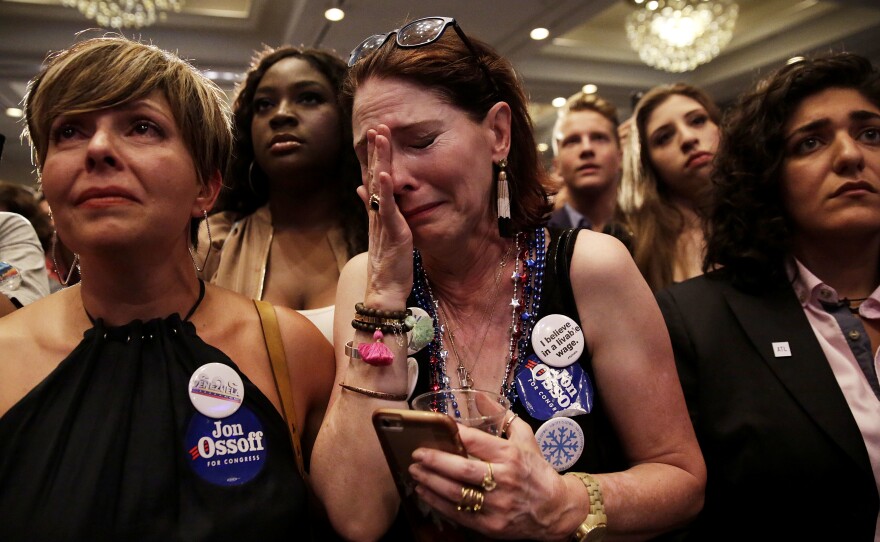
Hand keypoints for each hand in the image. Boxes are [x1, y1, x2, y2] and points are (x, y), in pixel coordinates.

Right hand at [359, 124, 412, 307]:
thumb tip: (361, 188)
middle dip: (375, 150)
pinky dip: (385, 189)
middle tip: (376, 126)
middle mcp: (377, 213)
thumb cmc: (387, 263)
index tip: (377, 134)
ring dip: (379, 161)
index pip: (375, 178)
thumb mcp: (382, 231)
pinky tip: (384, 173)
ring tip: (379, 138)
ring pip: (379, 186)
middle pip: (374, 175)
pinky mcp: (392, 231)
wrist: (385, 289)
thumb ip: (373, 208)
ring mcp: (382, 221)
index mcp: (377, 212)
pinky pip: (387, 208)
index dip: (375, 156)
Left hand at [409, 415, 573, 539]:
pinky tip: (425, 492)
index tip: (434, 429)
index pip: (475, 441)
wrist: (556, 510)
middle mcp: (504, 479)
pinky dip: (438, 503)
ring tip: (414, 472)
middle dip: (435, 461)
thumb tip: (478, 395)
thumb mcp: (525, 438)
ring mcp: (497, 505)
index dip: (452, 434)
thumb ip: (502, 416)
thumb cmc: (537, 470)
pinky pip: (459, 513)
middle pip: (462, 469)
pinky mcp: (492, 525)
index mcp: (511, 455)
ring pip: (456, 493)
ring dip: (431, 482)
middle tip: (416, 454)